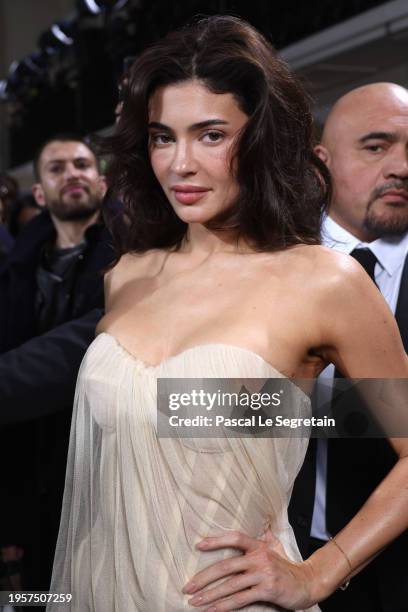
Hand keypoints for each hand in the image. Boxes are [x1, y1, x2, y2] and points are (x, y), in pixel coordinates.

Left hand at [182, 529, 317, 610]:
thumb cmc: (287, 567)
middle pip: (226, 565)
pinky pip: (241, 599)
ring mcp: (263, 574)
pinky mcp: (267, 590)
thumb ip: (264, 537)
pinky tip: (213, 610)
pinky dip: (225, 605)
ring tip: (194, 601)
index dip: (216, 540)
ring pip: (230, 585)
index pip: (235, 538)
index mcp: (259, 546)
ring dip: (210, 595)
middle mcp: (259, 557)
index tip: (198, 545)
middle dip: (203, 577)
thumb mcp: (275, 547)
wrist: (308, 582)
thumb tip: (260, 524)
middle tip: (187, 586)